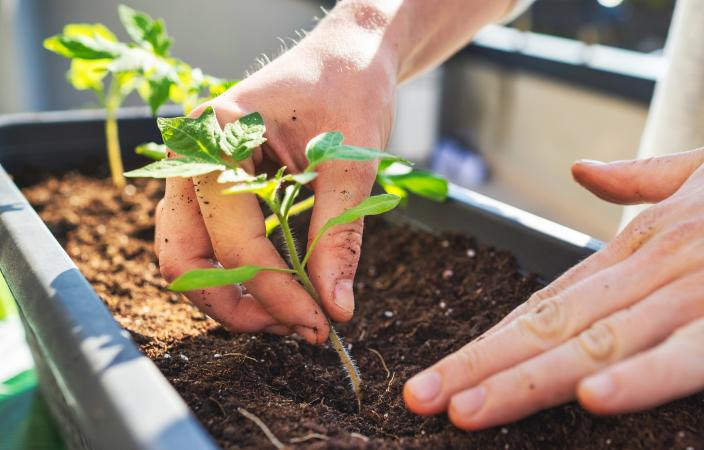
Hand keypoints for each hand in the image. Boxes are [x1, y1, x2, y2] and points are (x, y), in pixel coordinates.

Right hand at [154, 34, 395, 342]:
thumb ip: (338, 236)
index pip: (234, 240)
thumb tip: (334, 308)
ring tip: (294, 312)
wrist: (348, 53)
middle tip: (297, 327)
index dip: (277, 292)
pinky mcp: (215, 184)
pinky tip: (285, 286)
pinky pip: (210, 240)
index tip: (320, 324)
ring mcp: (197, 170)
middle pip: (185, 256)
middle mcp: (192, 155)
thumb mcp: (349, 162)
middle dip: (237, 304)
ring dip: (235, 294)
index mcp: (215, 136)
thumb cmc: (349, 86)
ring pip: (191, 254)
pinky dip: (240, 272)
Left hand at [404, 110, 703, 428]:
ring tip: (472, 409)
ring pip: (605, 342)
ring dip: (532, 380)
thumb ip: (637, 179)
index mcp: (643, 244)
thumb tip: (585, 172)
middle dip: (484, 367)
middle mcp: (658, 270)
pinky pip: (702, 352)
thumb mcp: (701, 166)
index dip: (491, 340)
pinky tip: (598, 399)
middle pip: (555, 328)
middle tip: (425, 399)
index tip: (443, 370)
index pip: (549, 302)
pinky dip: (649, 375)